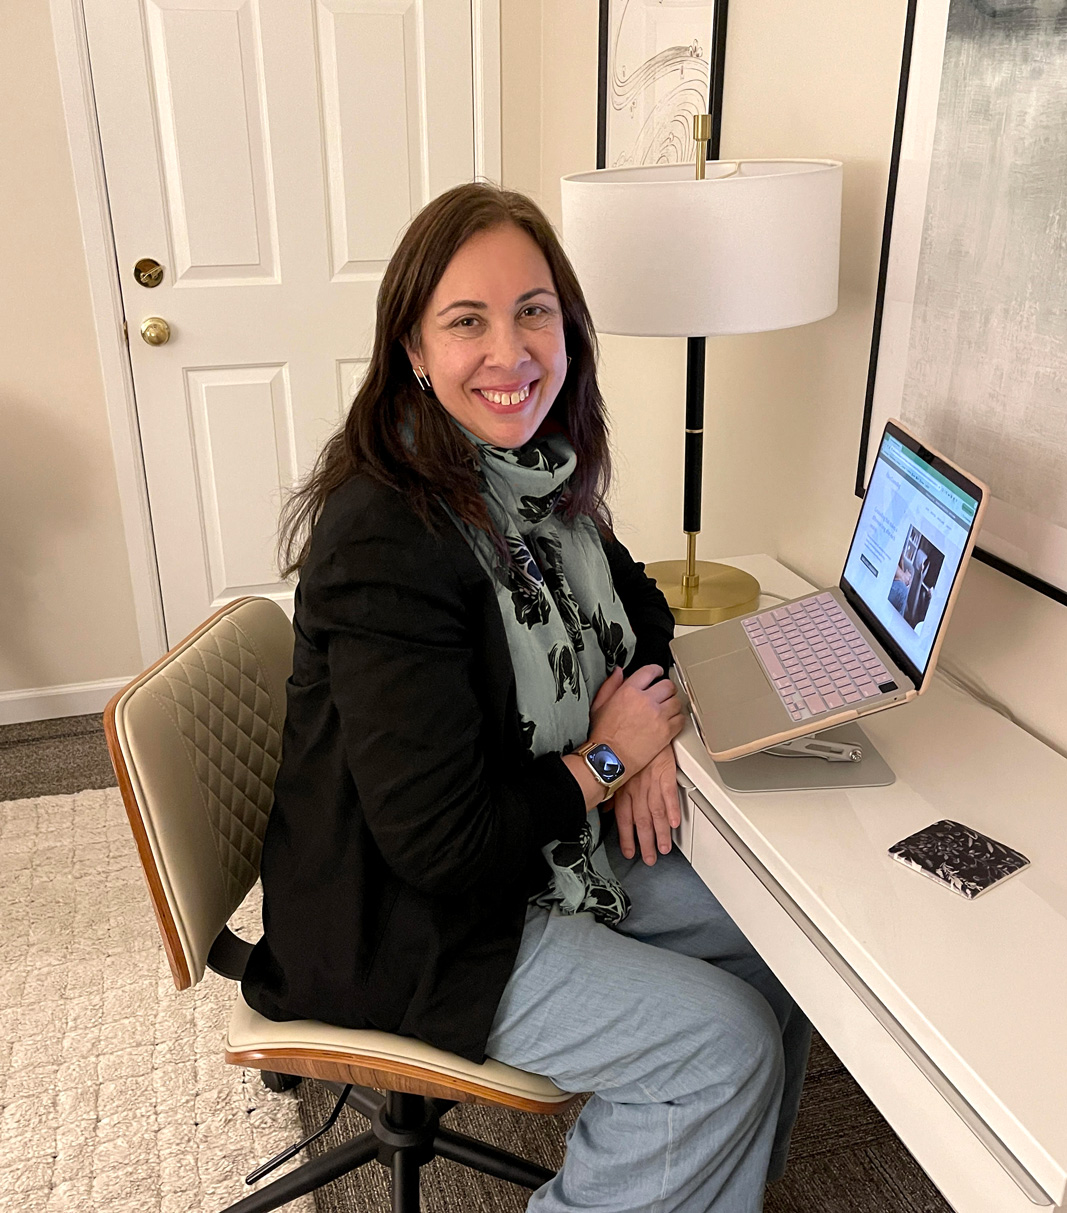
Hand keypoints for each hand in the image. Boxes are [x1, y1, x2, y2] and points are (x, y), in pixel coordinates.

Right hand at [589, 664, 683, 779]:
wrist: (610, 759)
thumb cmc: (603, 735)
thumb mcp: (599, 705)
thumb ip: (610, 685)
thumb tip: (619, 673)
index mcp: (629, 691)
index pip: (650, 671)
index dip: (657, 670)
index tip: (659, 673)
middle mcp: (646, 701)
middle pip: (668, 685)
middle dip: (666, 688)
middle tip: (664, 693)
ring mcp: (658, 716)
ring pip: (676, 701)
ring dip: (672, 703)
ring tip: (667, 708)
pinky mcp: (666, 732)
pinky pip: (680, 719)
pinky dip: (678, 719)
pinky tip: (671, 720)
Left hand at [612, 745, 679, 864]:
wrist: (639, 727)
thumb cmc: (625, 747)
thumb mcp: (616, 771)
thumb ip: (613, 793)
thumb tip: (608, 810)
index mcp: (624, 790)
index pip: (624, 819)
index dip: (627, 837)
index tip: (630, 852)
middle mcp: (637, 789)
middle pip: (641, 821)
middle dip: (645, 843)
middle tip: (650, 859)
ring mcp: (651, 782)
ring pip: (656, 813)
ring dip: (660, 833)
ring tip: (664, 849)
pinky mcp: (666, 773)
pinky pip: (669, 794)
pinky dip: (672, 809)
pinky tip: (674, 823)